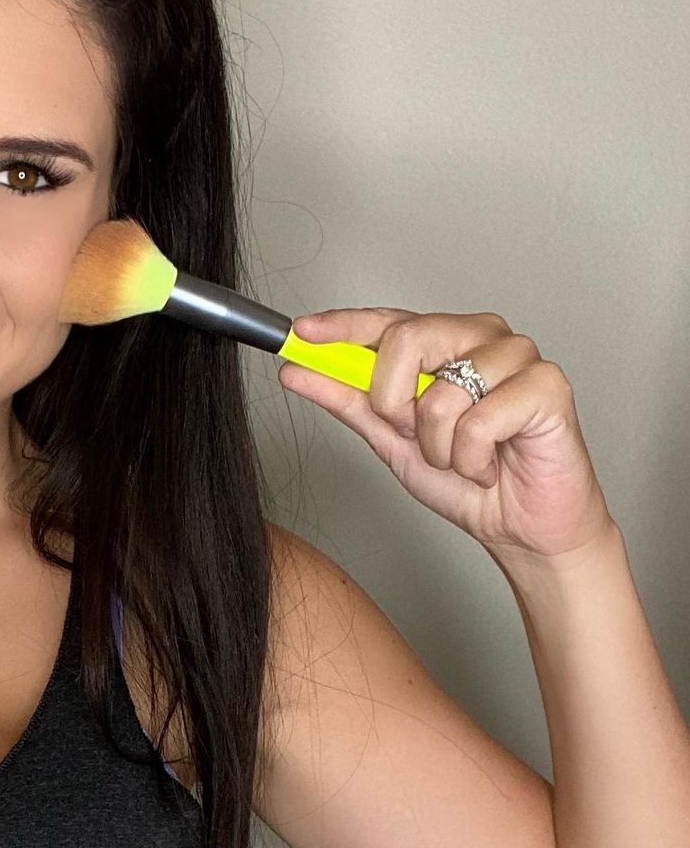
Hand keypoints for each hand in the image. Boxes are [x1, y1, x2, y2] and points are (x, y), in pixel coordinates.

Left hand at [280, 308, 613, 562]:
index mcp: (446, 341)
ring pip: (441, 394)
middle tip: (415, 436)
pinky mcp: (548, 384)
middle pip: (406, 339)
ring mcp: (518, 356)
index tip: (302, 334)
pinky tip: (491, 465)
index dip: (342, 326)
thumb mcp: (392, 441)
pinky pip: (478, 423)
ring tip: (464, 458)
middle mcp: (481, 337)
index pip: (387, 320)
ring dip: (438, 446)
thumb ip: (350, 402)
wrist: (522, 527)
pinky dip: (471, 461)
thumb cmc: (469, 481)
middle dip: (393, 404)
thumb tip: (300, 370)